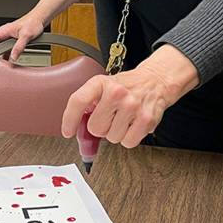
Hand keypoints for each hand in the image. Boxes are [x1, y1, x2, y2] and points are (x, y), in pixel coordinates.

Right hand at [0, 13, 45, 61]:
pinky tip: (4, 62)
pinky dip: (2, 55)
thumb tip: (13, 57)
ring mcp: (7, 37)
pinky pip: (4, 49)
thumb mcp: (26, 35)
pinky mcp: (12, 40)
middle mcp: (3, 33)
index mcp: (3, 31)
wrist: (39, 18)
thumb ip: (19, 46)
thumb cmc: (33, 23)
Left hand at [60, 45, 199, 147]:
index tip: (67, 132)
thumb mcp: (104, 86)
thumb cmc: (127, 86)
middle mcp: (116, 92)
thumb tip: (77, 128)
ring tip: (123, 119)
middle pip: (95, 128)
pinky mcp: (146, 119)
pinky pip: (128, 142)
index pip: (78, 101)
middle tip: (110, 118)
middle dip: (101, 128)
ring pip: (112, 138)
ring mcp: (132, 106)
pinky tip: (132, 125)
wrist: (155, 81)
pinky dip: (129, 138)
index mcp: (101, 82)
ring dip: (116, 133)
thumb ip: (90, 103)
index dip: (69, 119)